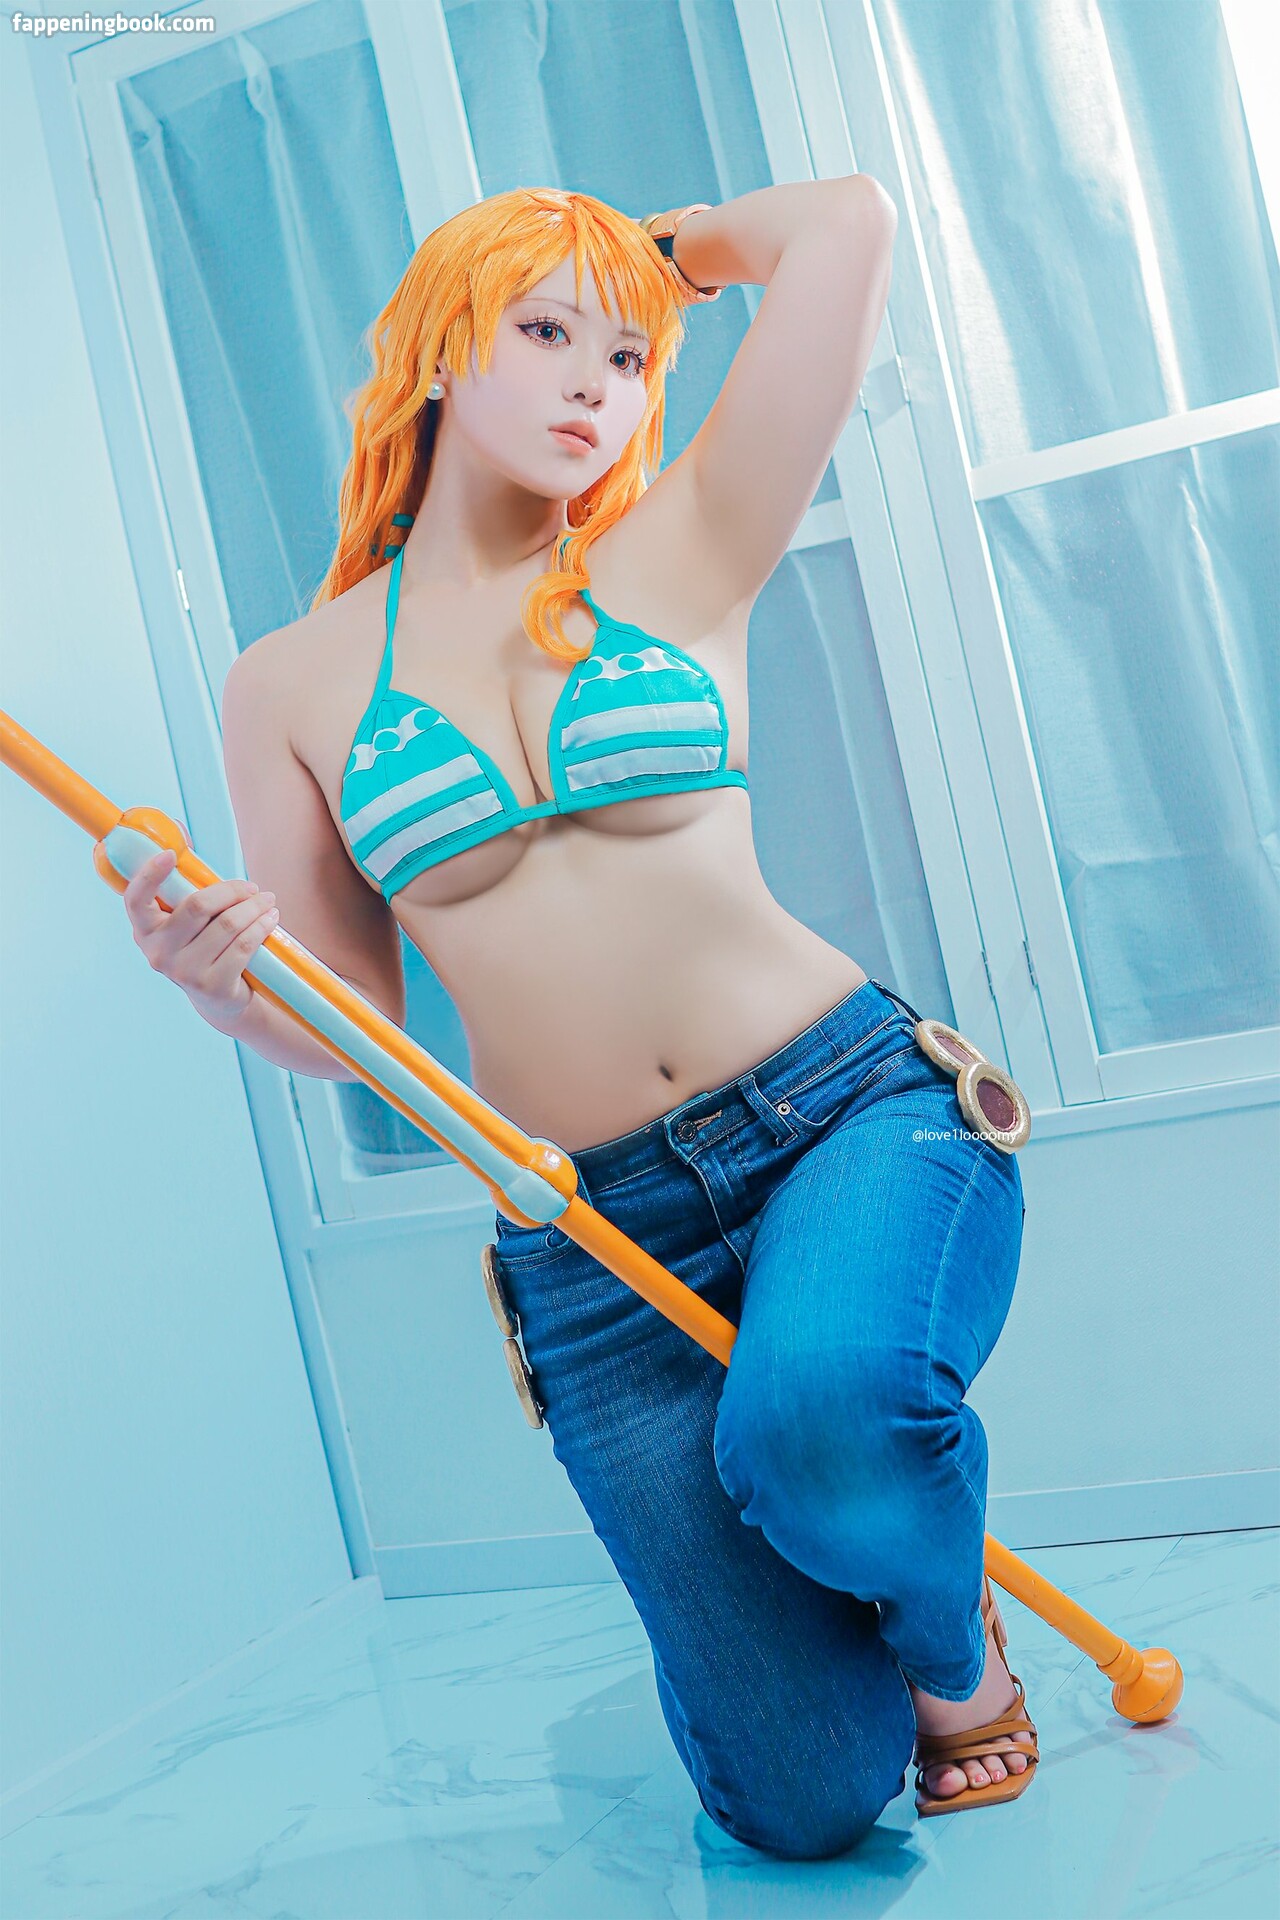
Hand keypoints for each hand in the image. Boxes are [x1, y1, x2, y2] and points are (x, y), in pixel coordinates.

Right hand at [122, 846, 278, 1024]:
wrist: (217, 999)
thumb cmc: (202, 945)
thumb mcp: (186, 921)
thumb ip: (183, 886)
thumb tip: (179, 830)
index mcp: (145, 931)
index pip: (135, 900)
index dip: (149, 875)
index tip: (169, 855)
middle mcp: (158, 953)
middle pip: (198, 906)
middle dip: (232, 891)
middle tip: (253, 888)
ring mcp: (184, 972)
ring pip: (227, 924)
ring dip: (254, 908)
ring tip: (268, 901)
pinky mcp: (212, 986)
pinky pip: (243, 946)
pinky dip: (261, 927)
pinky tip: (270, 919)